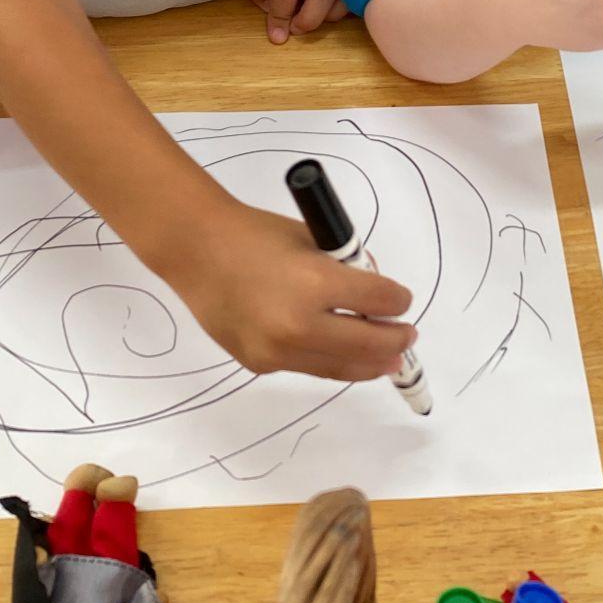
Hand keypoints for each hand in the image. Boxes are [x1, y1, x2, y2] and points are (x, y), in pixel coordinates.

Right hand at [171, 200, 415, 380]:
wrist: (196, 250)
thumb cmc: (256, 234)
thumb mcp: (313, 239)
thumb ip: (346, 268)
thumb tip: (375, 295)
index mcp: (316, 283)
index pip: (380, 301)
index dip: (399, 301)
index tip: (402, 301)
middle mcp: (299, 325)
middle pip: (370, 345)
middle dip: (396, 340)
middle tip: (406, 336)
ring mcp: (278, 351)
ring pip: (341, 368)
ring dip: (370, 363)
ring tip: (387, 360)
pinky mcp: (260, 364)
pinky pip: (306, 367)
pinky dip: (325, 359)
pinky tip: (334, 350)